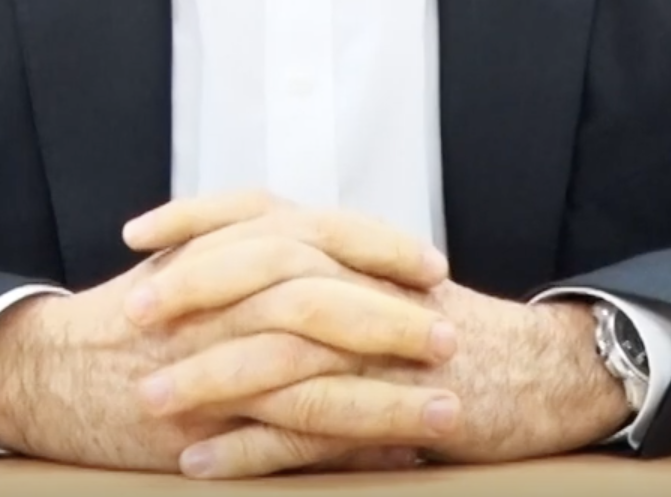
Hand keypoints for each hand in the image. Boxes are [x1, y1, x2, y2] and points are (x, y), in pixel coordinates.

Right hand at [0, 191, 457, 474]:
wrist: (49, 368)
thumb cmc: (133, 312)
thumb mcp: (194, 257)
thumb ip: (260, 246)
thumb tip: (343, 252)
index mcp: (225, 252)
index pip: (315, 234)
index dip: (377, 248)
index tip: (432, 265)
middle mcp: (219, 303)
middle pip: (318, 299)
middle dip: (391, 319)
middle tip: (449, 336)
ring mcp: (208, 367)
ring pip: (308, 378)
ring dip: (384, 395)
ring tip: (443, 409)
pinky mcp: (199, 429)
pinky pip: (277, 441)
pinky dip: (336, 450)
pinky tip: (388, 458)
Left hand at [136, 197, 633, 473]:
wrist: (539, 372)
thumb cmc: (446, 328)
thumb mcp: (377, 280)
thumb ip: (314, 267)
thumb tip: (233, 265)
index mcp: (350, 246)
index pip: (260, 211)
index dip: (195, 218)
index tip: (136, 235)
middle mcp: (361, 282)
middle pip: (263, 269)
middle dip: (190, 291)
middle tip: (131, 317)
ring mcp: (377, 347)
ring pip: (279, 351)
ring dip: (206, 376)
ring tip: (148, 400)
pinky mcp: (393, 407)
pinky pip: (309, 428)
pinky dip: (250, 447)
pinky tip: (202, 461)